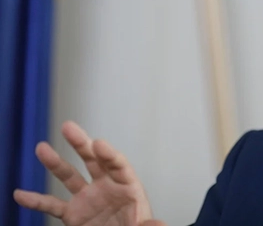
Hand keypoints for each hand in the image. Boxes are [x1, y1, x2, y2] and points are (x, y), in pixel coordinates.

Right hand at [13, 121, 165, 225]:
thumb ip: (149, 225)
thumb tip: (160, 225)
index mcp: (128, 187)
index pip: (118, 165)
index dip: (109, 153)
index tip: (98, 143)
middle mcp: (107, 188)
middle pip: (93, 160)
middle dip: (81, 143)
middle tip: (68, 127)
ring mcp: (89, 199)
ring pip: (70, 177)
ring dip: (55, 163)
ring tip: (41, 148)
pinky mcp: (74, 214)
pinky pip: (53, 205)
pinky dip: (36, 201)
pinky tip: (20, 193)